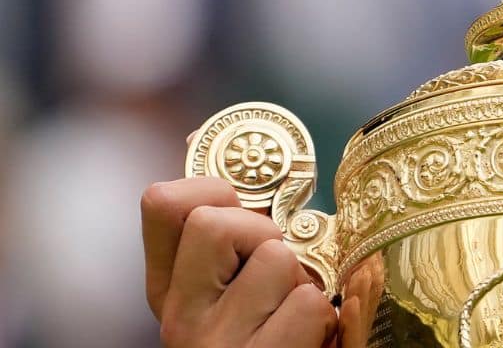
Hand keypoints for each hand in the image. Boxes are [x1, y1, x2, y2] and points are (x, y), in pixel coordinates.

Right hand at [141, 177, 337, 346]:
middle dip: (263, 234)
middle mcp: (180, 318)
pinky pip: (308, 305)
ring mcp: (216, 344)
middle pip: (214, 221)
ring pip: (276, 259)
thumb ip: (229, 247)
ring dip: (302, 282)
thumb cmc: (263, 339)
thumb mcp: (229, 294)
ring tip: (293, 313)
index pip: (162, 204)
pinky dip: (322, 317)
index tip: (238, 212)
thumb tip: (254, 188)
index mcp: (169, 293)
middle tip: (276, 271)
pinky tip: (307, 339)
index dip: (211, 191)